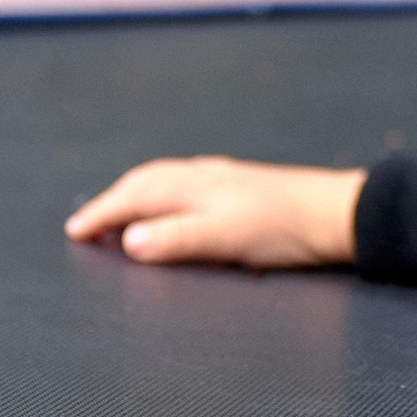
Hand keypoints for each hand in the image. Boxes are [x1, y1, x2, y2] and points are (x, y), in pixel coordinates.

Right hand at [64, 156, 364, 269]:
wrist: (341, 216)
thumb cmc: (286, 229)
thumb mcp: (225, 238)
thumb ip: (177, 239)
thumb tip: (129, 240)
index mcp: (194, 186)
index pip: (133, 198)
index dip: (102, 215)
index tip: (75, 232)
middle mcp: (206, 176)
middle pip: (146, 182)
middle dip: (114, 200)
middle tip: (88, 223)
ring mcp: (227, 179)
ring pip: (168, 179)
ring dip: (139, 194)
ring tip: (125, 211)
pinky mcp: (246, 187)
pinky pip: (191, 182)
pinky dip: (169, 192)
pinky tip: (182, 201)